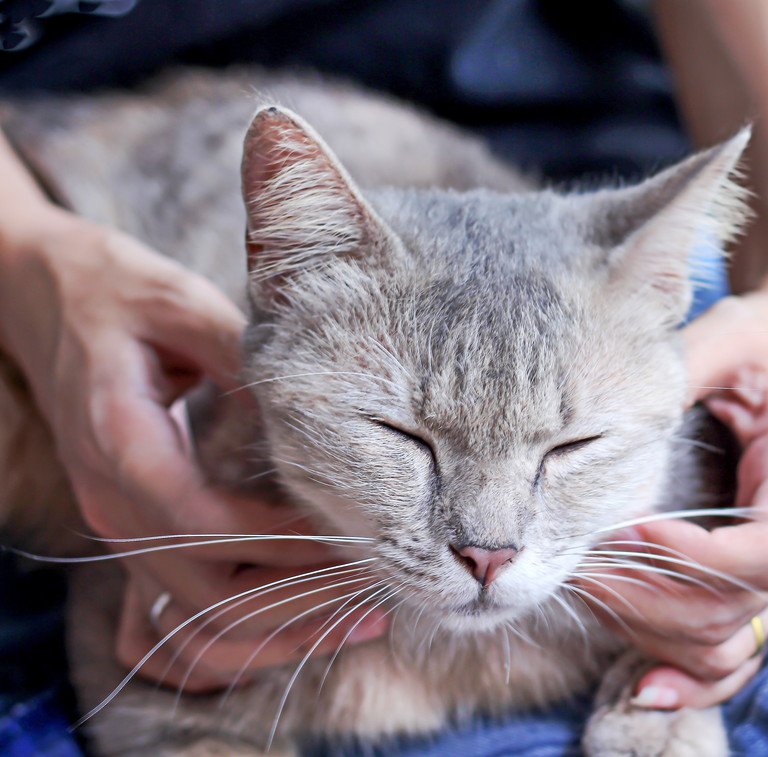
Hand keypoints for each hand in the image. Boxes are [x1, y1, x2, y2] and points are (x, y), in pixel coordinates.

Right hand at [0, 209, 385, 691]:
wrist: (45, 297)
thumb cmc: (118, 292)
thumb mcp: (181, 303)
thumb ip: (240, 356)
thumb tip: (312, 413)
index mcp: (122, 444)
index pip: (204, 524)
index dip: (283, 543)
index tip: (357, 539)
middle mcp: (113, 502)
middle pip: (206, 597)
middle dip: (299, 605)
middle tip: (381, 596)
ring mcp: (118, 526)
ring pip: (196, 621)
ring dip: (279, 633)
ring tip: (360, 622)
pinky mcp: (134, 532)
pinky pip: (183, 610)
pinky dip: (245, 628)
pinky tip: (305, 620)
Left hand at [582, 286, 767, 708]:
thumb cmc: (766, 342)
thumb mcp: (728, 337)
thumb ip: (678, 365)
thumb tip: (607, 397)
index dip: (696, 554)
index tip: (629, 528)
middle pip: (737, 606)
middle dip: (652, 596)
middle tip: (582, 563)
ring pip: (727, 639)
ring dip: (653, 630)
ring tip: (591, 593)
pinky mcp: (763, 583)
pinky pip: (735, 653)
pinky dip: (691, 677)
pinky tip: (642, 685)